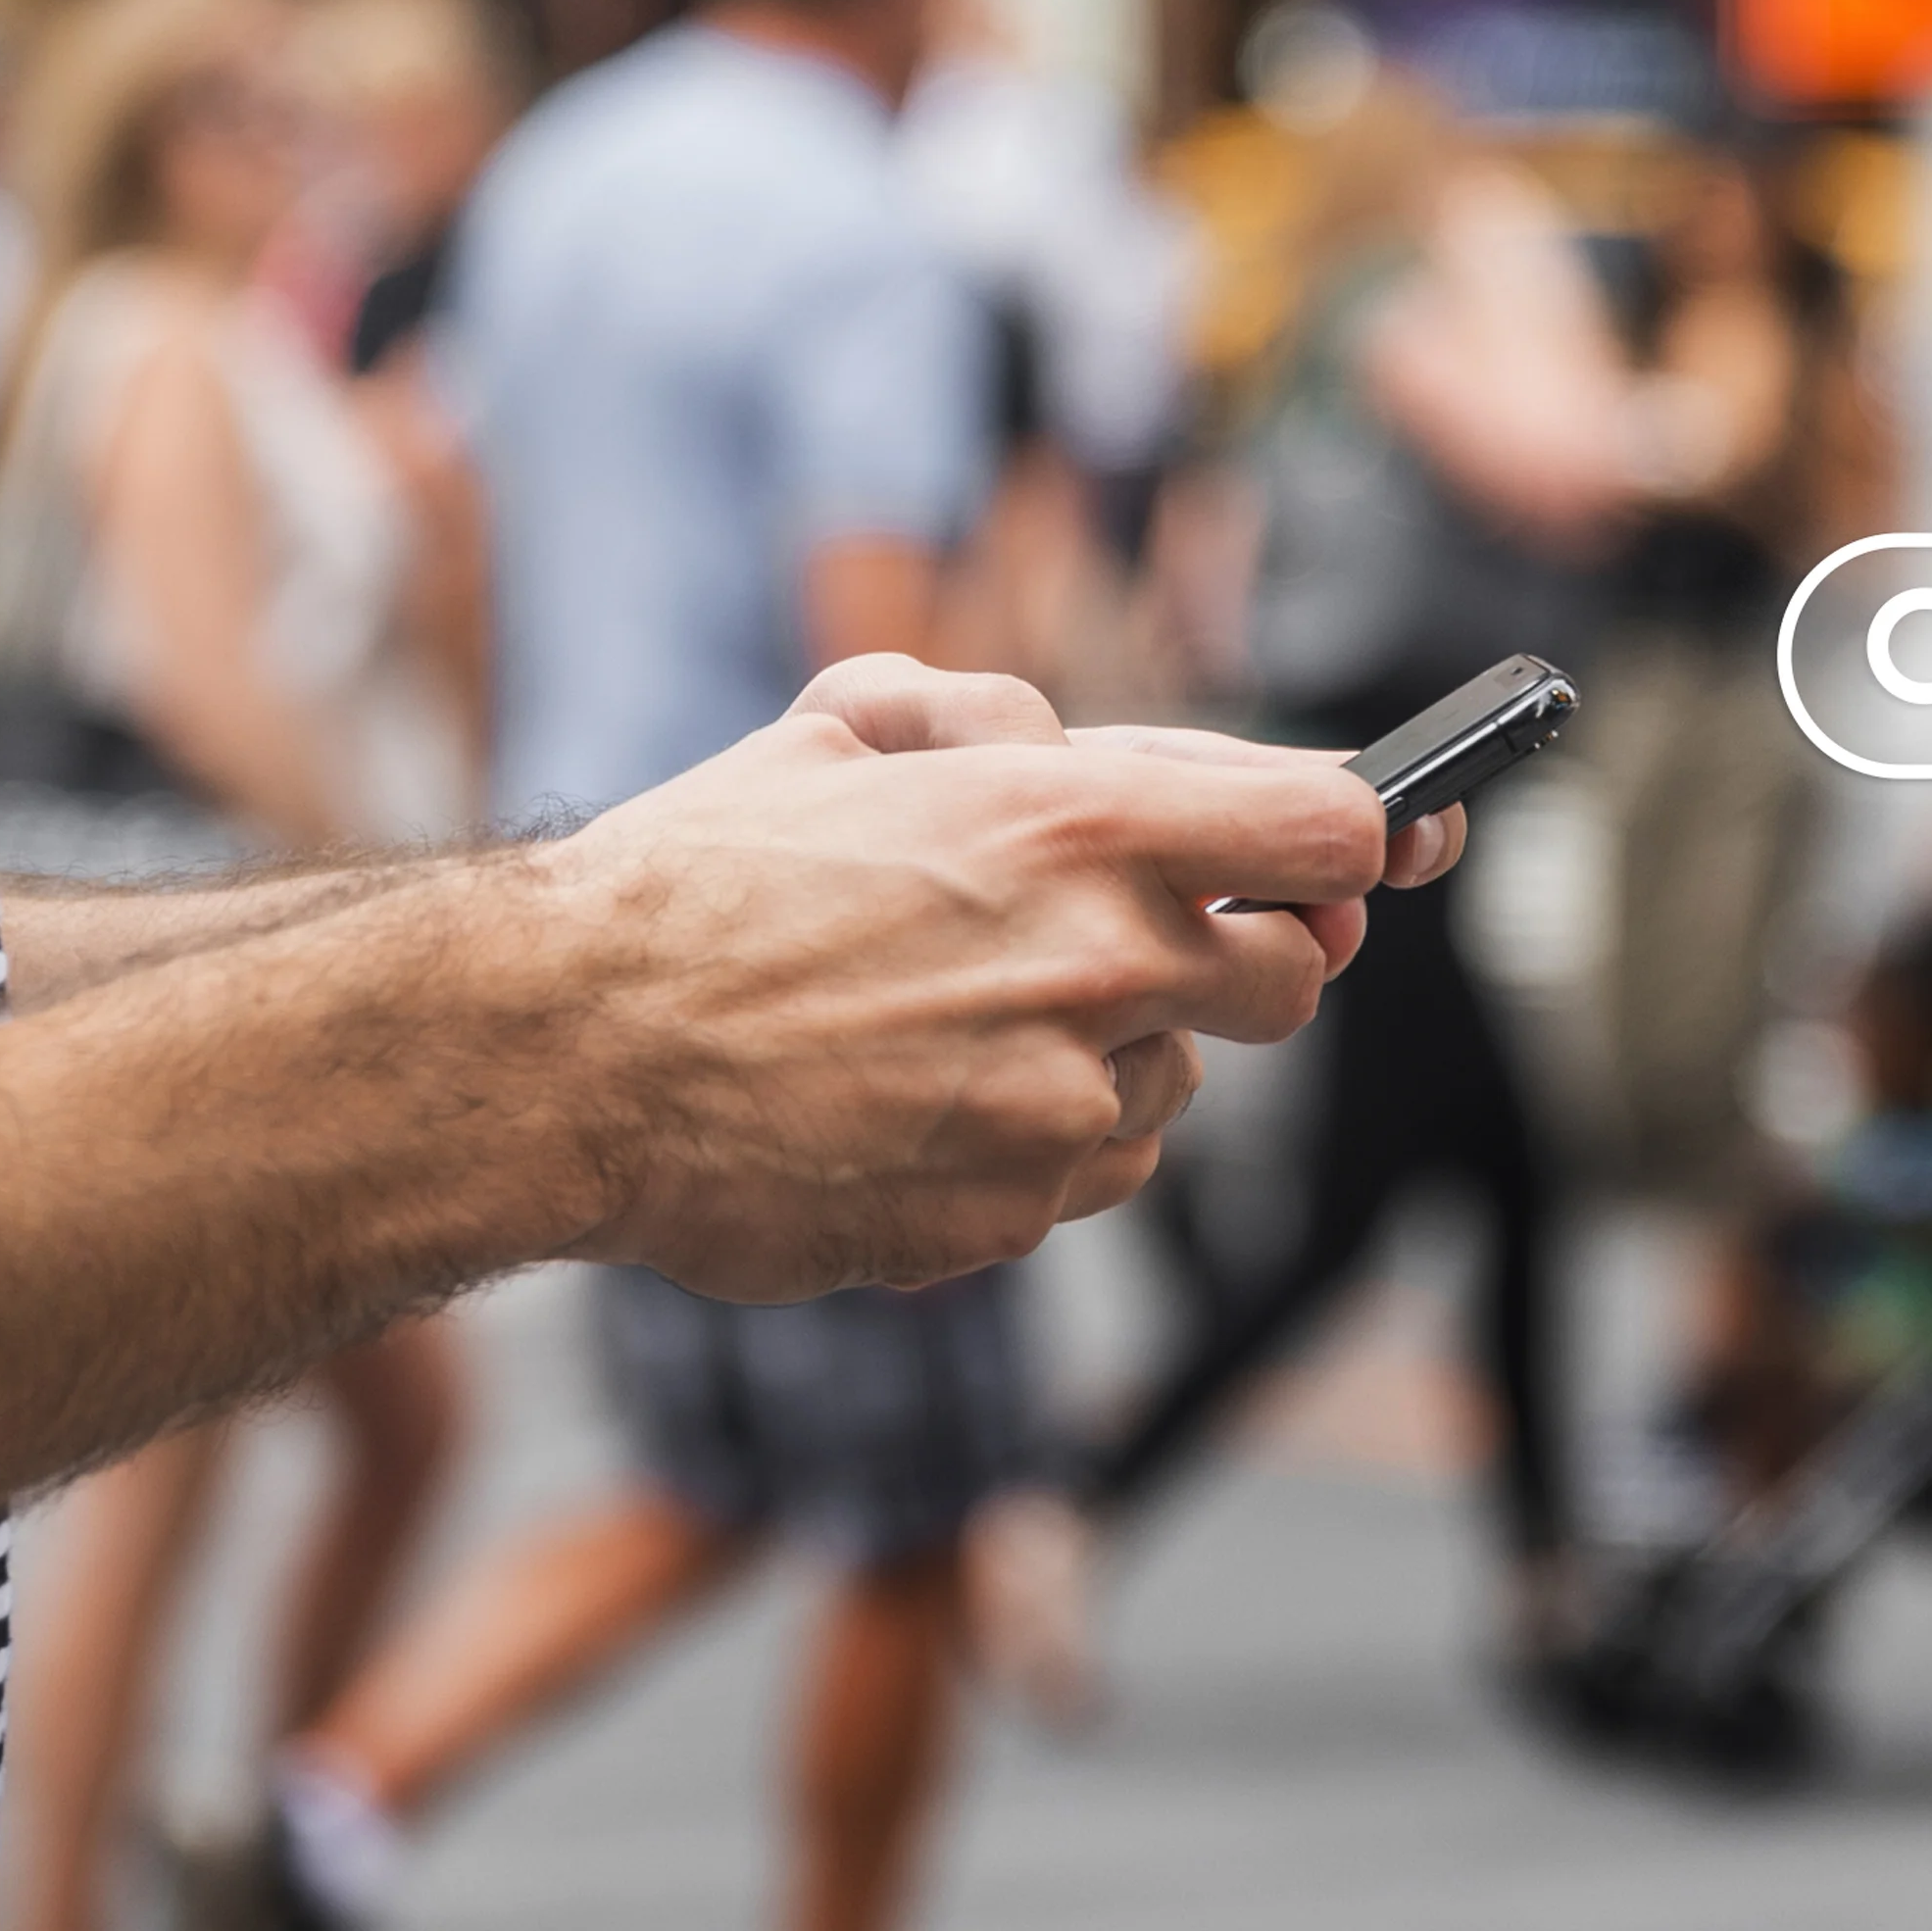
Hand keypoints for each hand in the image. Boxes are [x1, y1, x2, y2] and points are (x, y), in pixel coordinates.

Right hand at [543, 658, 1386, 1300]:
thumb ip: (993, 717)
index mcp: (1074, 824)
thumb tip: (1074, 750)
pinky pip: (1088, 1169)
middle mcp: (1098, 965)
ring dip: (1113, 1049)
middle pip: (1291, 979)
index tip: (1350, 855)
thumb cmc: (695, 879)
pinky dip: (1041, 1139)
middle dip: (1235, 956)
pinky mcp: (1013, 1213)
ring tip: (960, 1015)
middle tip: (1127, 938)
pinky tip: (927, 1097)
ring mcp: (1062, 1105)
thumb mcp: (842, 722)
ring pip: (1178, 1082)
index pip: (1332, 833)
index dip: (1355, 842)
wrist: (576, 1057)